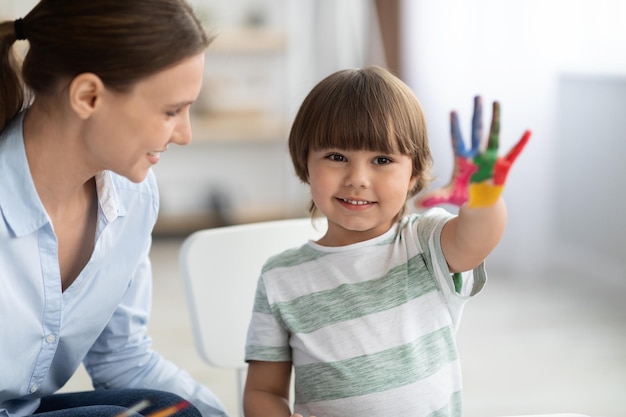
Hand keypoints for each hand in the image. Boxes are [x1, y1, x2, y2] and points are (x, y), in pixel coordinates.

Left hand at [415, 96, 530, 208]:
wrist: (480, 203)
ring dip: (495, 120)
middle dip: (477, 114)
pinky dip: (521, 143)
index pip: (458, 140)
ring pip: (494, 135)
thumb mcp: (448, 196)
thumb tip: (416, 204)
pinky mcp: (503, 167)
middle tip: (477, 96)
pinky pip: (514, 153)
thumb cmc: (463, 195)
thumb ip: (434, 197)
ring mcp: (491, 159)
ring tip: (496, 102)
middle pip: (476, 131)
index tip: (453, 112)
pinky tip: (528, 132)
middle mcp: (477, 155)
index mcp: (462, 159)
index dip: (456, 128)